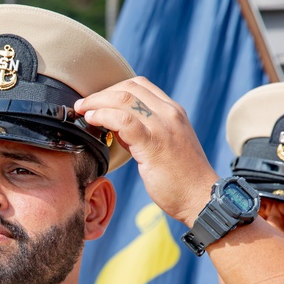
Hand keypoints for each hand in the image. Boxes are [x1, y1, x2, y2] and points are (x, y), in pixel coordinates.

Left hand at [74, 76, 217, 225]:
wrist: (201, 198)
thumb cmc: (180, 179)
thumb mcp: (163, 147)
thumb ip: (141, 133)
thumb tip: (115, 127)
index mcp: (173, 112)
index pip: (140, 86)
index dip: (113, 90)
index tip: (97, 102)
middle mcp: (170, 114)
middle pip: (129, 88)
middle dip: (101, 94)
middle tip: (83, 106)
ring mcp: (163, 127)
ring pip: (124, 99)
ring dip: (97, 102)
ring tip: (83, 112)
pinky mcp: (154, 144)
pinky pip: (124, 120)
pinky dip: (103, 116)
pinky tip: (93, 120)